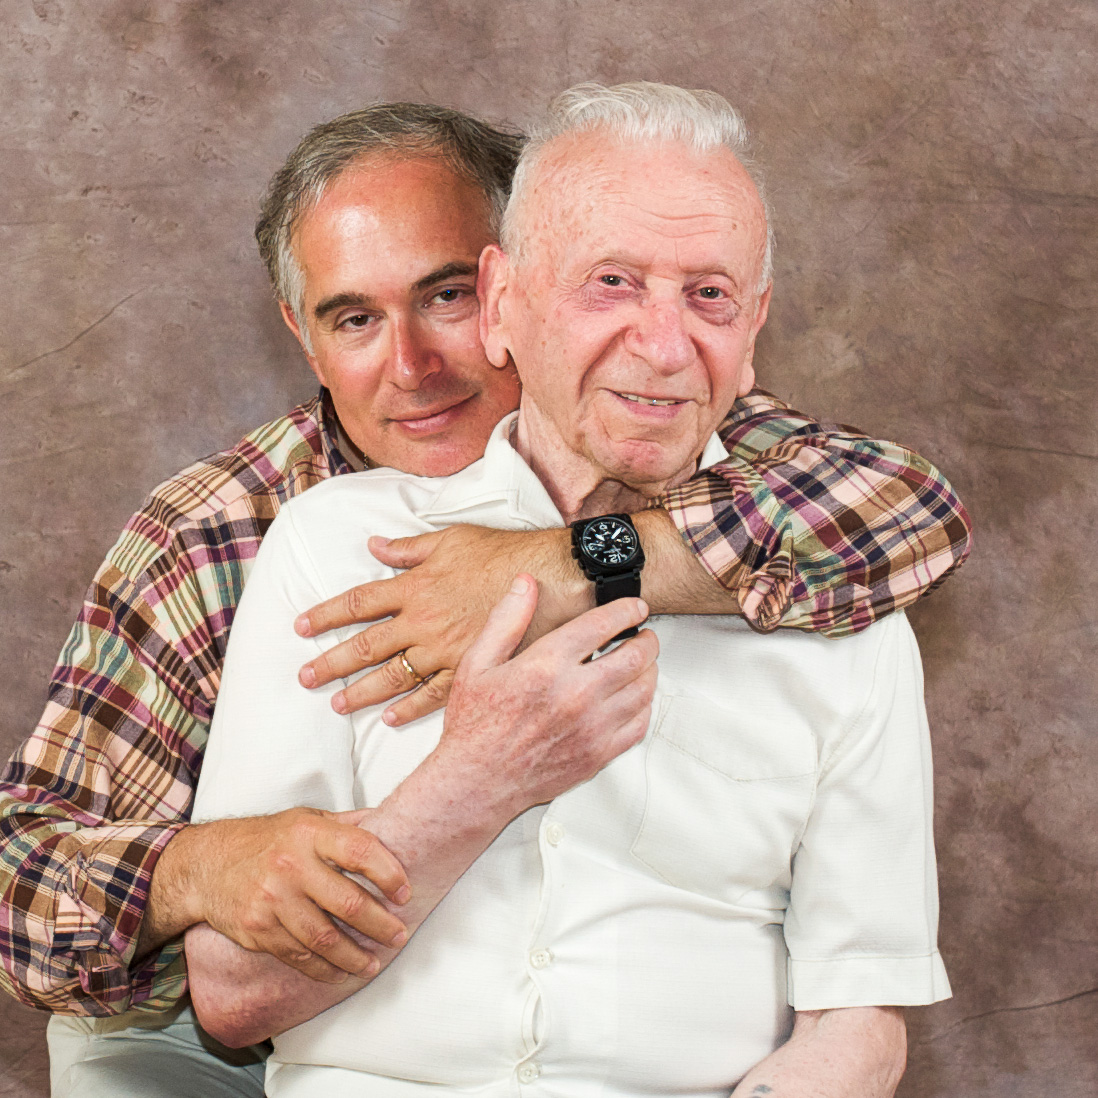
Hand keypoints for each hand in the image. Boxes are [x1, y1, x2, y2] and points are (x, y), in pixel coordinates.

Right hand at [178, 808, 410, 982]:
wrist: (206, 865)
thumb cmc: (267, 839)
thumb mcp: (306, 819)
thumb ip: (346, 825)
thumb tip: (391, 824)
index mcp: (310, 833)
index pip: (361, 851)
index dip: (389, 873)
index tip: (405, 893)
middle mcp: (291, 865)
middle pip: (348, 902)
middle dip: (380, 924)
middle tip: (399, 936)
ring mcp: (273, 900)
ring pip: (324, 938)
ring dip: (355, 956)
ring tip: (374, 963)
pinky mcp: (258, 929)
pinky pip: (299, 956)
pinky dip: (324, 970)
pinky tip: (341, 972)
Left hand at [294, 525, 582, 724]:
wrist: (550, 577)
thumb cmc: (503, 553)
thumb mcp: (451, 539)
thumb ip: (409, 547)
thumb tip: (374, 544)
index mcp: (414, 586)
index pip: (358, 602)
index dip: (326, 614)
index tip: (300, 626)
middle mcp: (423, 621)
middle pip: (366, 646)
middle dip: (332, 662)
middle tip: (305, 677)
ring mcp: (445, 649)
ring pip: (393, 675)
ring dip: (361, 691)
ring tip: (337, 703)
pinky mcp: (471, 668)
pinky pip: (433, 695)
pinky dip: (410, 709)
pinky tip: (390, 719)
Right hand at [430, 573, 658, 819]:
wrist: (477, 781)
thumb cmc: (475, 725)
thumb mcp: (477, 662)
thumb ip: (506, 619)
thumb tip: (525, 583)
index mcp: (546, 666)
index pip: (603, 625)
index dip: (627, 610)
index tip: (635, 607)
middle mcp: (575, 695)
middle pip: (635, 656)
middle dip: (646, 639)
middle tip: (644, 634)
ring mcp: (591, 727)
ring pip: (643, 689)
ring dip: (649, 670)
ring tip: (641, 662)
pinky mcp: (599, 754)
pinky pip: (639, 723)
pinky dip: (644, 705)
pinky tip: (633, 697)